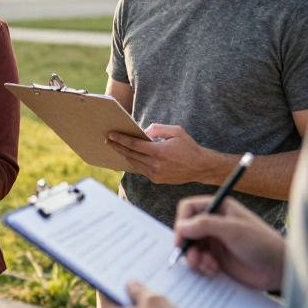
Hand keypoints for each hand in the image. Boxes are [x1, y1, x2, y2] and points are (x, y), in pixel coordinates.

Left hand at [106, 124, 225, 185]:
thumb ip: (157, 128)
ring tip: (115, 146)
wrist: (200, 167)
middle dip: (117, 145)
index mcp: (159, 151)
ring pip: (134, 162)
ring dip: (123, 154)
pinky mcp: (156, 179)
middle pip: (130, 154)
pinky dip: (133, 161)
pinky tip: (127, 155)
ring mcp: (155, 174)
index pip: (134, 144)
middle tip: (108, 139)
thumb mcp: (176, 131)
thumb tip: (142, 132)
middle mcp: (156, 164)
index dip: (120, 139)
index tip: (111, 134)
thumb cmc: (188, 146)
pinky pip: (140, 169)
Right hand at [175, 196, 285, 290]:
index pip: (189, 208)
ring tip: (207, 266)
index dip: (182, 222)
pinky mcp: (216, 258)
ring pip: (191, 247)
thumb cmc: (261, 244)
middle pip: (186, 230)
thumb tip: (181, 227)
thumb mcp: (233, 230)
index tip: (181, 240)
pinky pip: (198, 261)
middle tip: (193, 260)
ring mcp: (215, 241)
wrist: (278, 270)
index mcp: (219, 208)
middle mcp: (214, 223)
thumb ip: (206, 225)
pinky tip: (214, 270)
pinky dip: (202, 266)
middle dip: (188, 246)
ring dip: (195, 258)